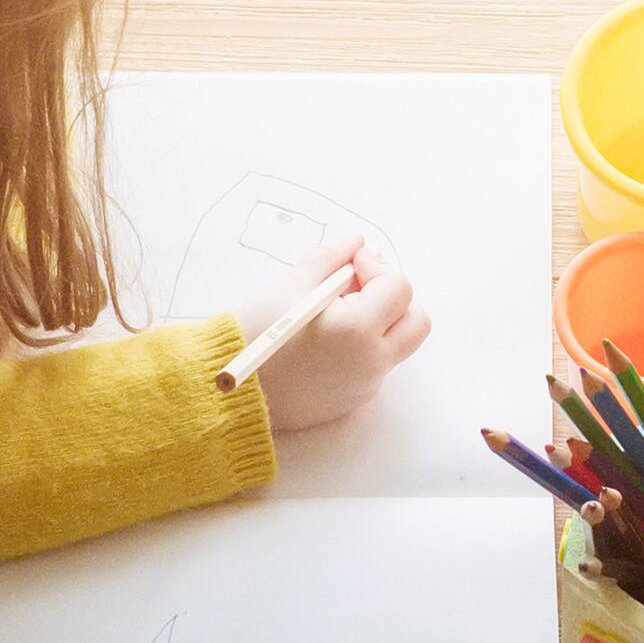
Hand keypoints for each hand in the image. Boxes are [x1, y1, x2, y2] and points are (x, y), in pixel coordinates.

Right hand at [238, 235, 431, 431]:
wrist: (227, 395)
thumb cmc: (252, 336)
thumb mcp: (290, 286)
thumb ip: (330, 259)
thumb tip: (356, 241)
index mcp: (358, 330)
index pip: (399, 287)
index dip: (376, 268)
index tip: (351, 264)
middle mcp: (371, 362)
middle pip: (416, 321)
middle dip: (393, 297)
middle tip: (358, 288)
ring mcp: (364, 386)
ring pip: (397, 345)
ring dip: (380, 322)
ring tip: (337, 313)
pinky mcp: (352, 400)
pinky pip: (374, 367)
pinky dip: (363, 347)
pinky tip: (326, 341)